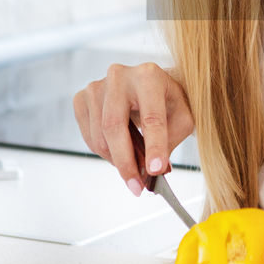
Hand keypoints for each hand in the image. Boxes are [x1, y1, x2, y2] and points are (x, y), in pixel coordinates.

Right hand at [73, 63, 193, 195]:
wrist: (149, 85)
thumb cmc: (167, 101)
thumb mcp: (182, 117)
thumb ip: (171, 141)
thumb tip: (153, 171)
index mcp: (149, 76)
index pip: (151, 117)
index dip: (154, 146)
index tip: (156, 170)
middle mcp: (119, 76)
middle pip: (114, 126)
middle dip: (125, 162)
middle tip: (137, 187)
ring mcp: (96, 86)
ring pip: (98, 136)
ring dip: (116, 160)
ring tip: (134, 168)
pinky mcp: (82, 98)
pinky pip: (88, 136)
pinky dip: (103, 152)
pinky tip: (119, 151)